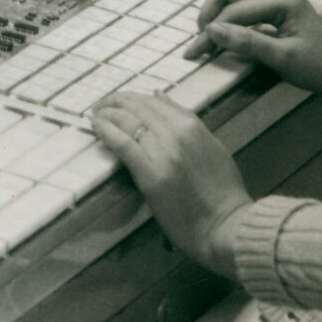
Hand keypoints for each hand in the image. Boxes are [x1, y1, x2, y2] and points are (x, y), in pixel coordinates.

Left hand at [91, 91, 251, 276]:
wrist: (226, 225)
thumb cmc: (222, 193)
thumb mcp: (211, 148)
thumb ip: (188, 123)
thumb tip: (160, 96)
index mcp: (193, 126)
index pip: (155, 101)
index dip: (133, 98)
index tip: (119, 101)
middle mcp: (177, 133)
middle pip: (138, 106)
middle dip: (116, 101)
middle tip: (101, 105)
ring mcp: (163, 152)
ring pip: (127, 120)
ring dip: (107, 113)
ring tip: (95, 115)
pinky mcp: (150, 174)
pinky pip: (122, 143)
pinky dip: (106, 131)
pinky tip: (95, 127)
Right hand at [182, 0, 321, 96]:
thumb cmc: (320, 68)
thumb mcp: (282, 60)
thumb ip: (246, 43)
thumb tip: (212, 32)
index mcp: (282, 0)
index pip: (233, 12)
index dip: (210, 33)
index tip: (192, 54)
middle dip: (209, 12)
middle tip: (199, 40)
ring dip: (217, 9)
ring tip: (207, 35)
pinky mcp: (279, 3)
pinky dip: (229, 12)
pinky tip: (225, 31)